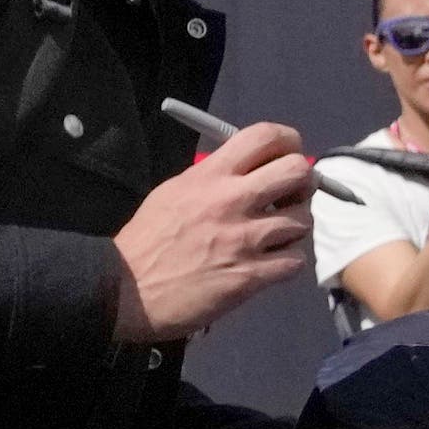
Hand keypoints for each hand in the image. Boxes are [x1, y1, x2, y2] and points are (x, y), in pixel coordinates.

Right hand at [113, 122, 312, 341]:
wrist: (124, 291)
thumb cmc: (144, 241)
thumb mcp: (171, 194)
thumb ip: (211, 179)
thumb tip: (246, 173)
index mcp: (210, 177)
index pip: (266, 137)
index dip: (287, 142)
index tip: (284, 156)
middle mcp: (232, 201)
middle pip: (298, 172)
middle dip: (301, 185)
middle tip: (286, 200)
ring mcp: (245, 240)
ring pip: (303, 221)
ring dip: (291, 230)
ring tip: (271, 240)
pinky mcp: (251, 275)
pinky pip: (295, 261)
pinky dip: (285, 264)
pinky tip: (266, 266)